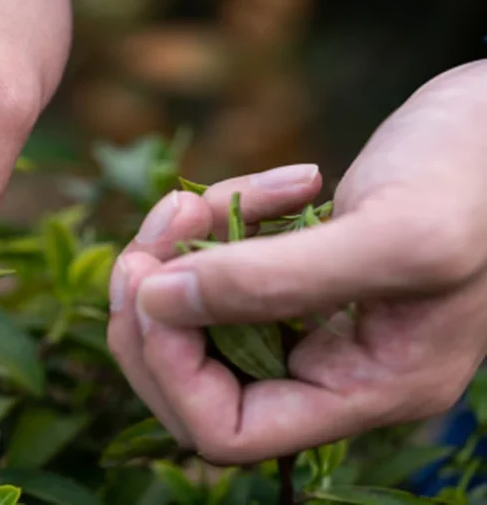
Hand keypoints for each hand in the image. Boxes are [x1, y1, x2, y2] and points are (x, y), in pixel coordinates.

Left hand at [108, 60, 486, 463]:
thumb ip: (274, 279)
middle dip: (152, 306)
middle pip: (192, 382)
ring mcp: (315, 320)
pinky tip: (276, 181)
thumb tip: (154, 303)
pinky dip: (219, 222)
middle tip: (161, 227)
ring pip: (196, 320)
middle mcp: (335, 368)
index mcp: (367, 388)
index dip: (171, 368)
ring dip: (175, 254)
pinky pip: (226, 268)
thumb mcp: (395, 233)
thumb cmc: (480, 175)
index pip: (227, 431)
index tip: (155, 286)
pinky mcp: (303, 272)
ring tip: (198, 199)